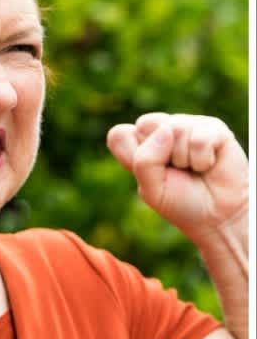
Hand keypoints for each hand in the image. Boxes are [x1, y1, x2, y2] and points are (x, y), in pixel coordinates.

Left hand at [107, 112, 248, 242]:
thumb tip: (166, 129)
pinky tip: (208, 165)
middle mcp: (161, 130)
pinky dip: (203, 159)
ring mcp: (187, 125)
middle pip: (145, 123)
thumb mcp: (151, 189)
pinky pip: (200, 139)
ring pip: (175, 129)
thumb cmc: (181, 201)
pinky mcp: (213, 127)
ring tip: (193, 169)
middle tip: (175, 170)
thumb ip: (145, 161)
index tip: (152, 174)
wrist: (218, 215)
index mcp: (140, 143)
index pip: (120, 134)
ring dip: (184, 159)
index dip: (133, 156)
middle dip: (159, 155)